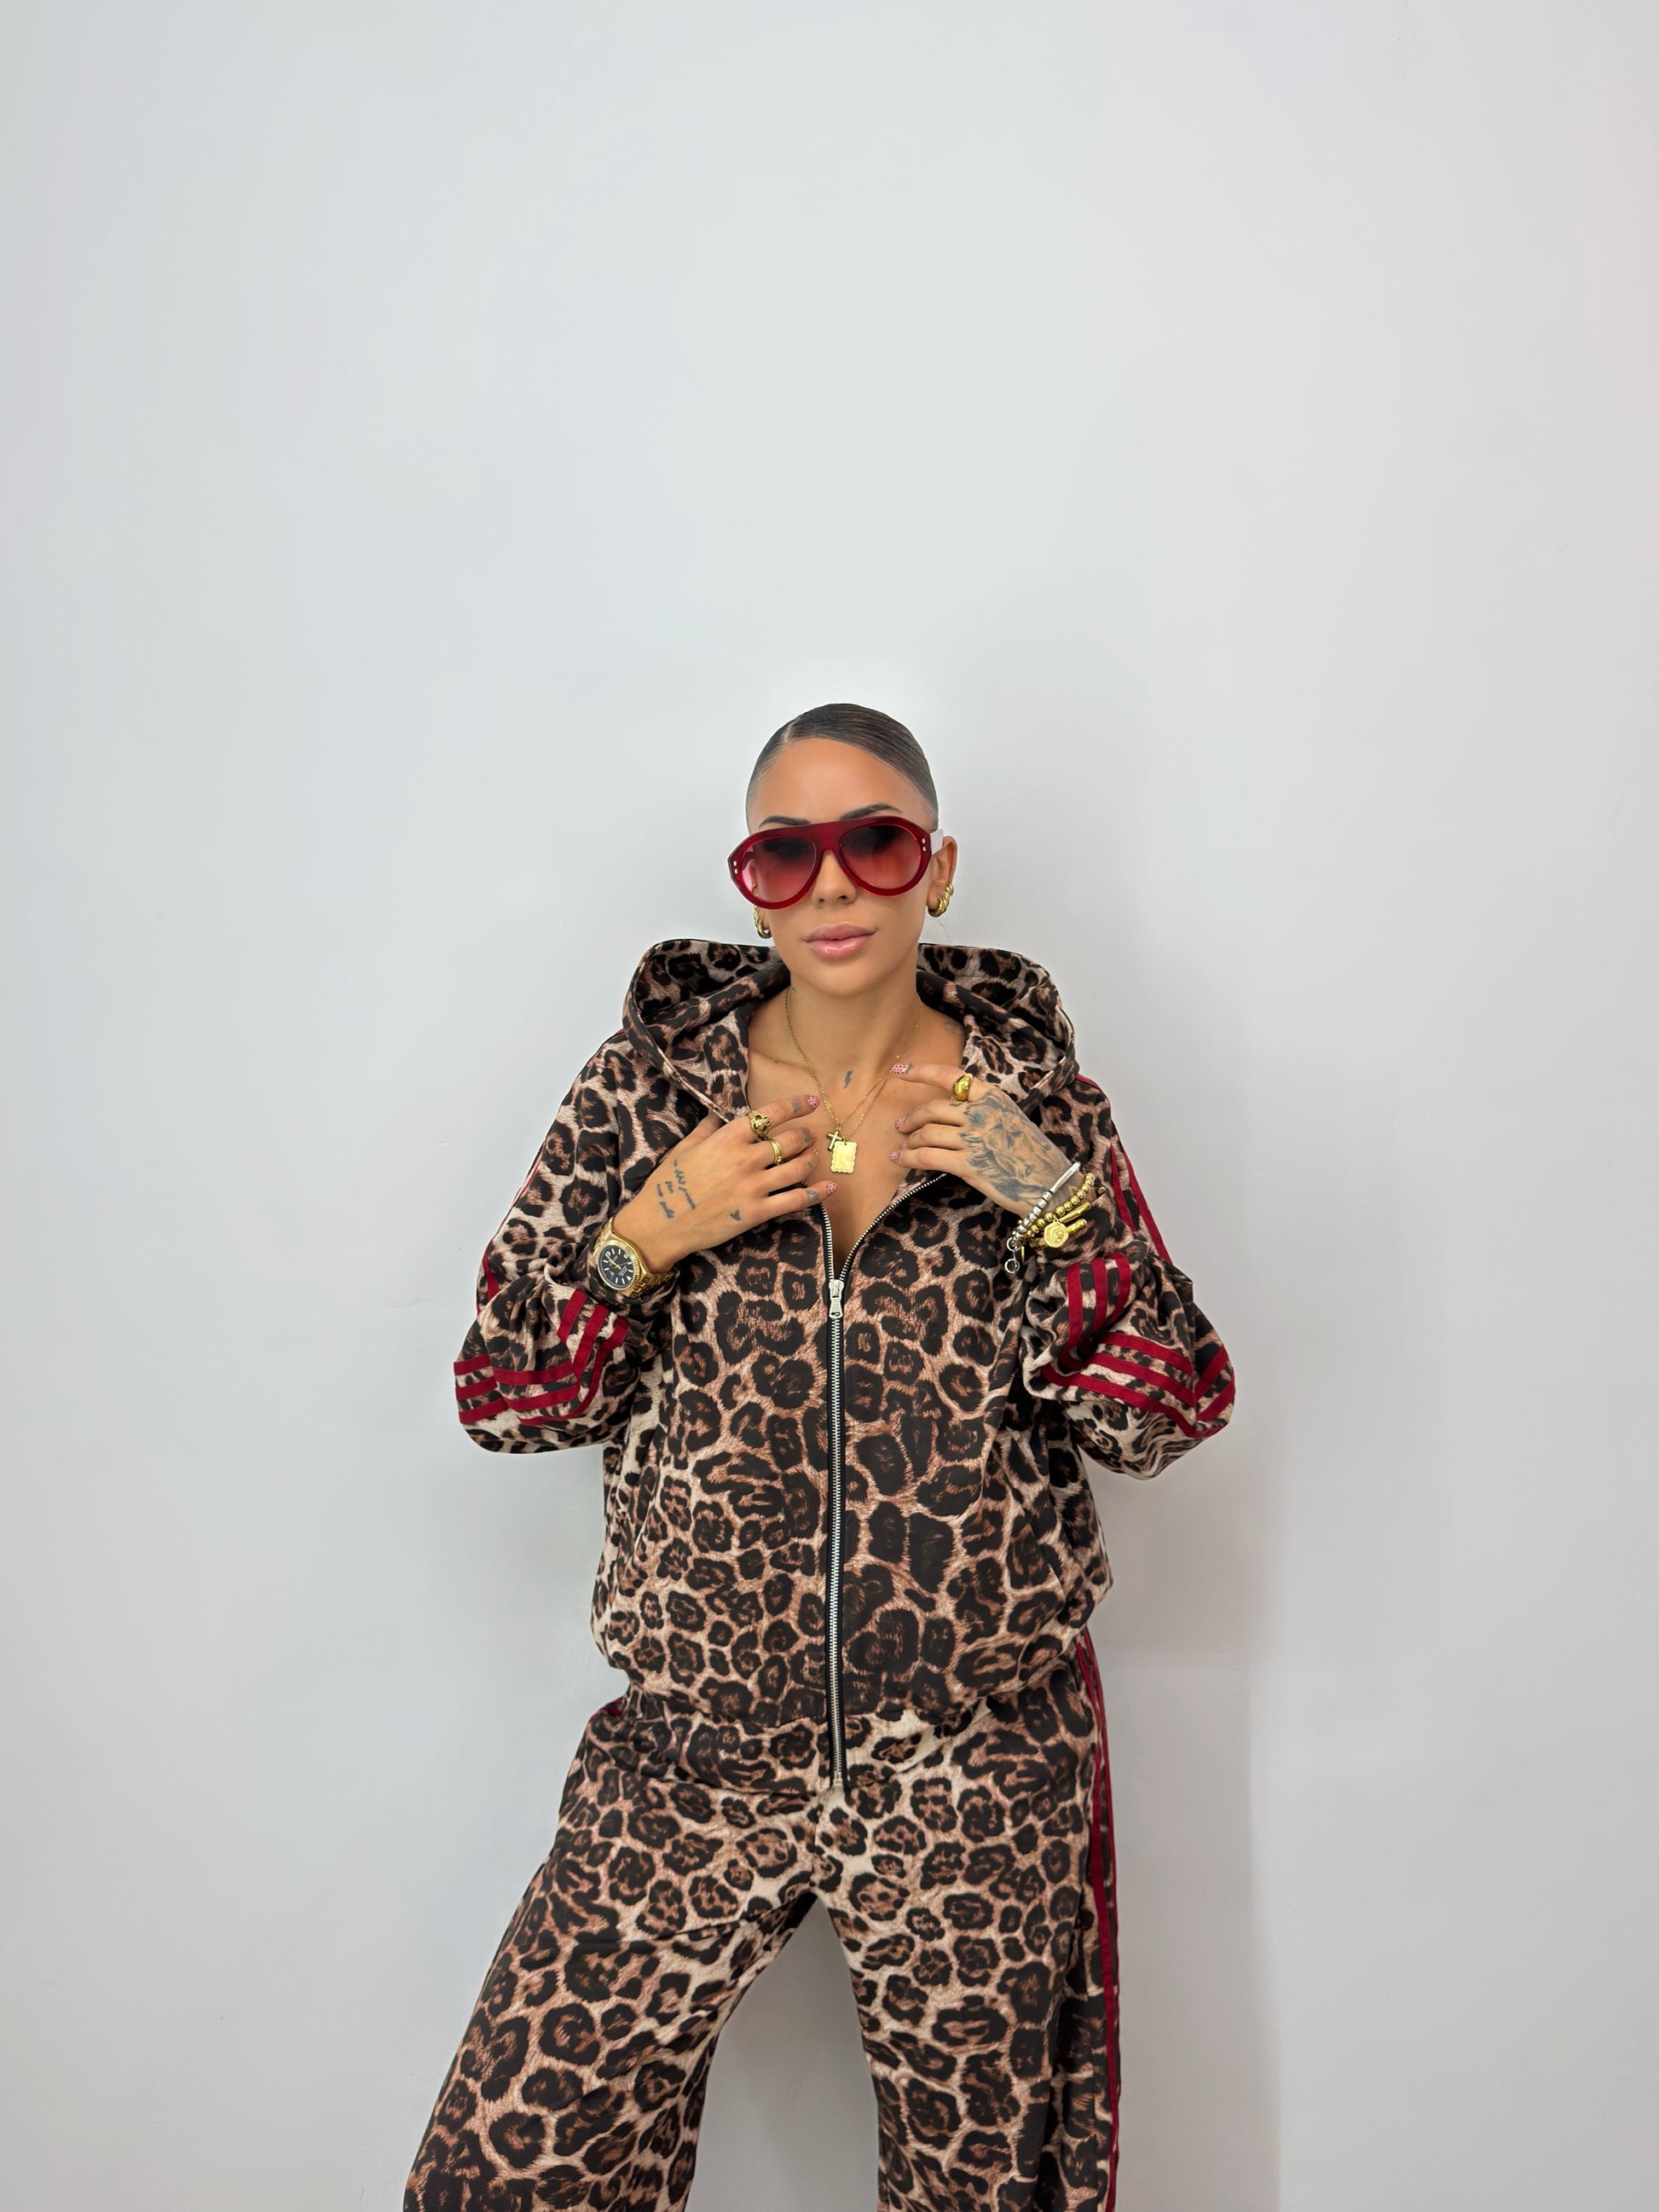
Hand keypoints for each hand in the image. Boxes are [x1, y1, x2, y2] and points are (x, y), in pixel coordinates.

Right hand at [611, 1094, 835, 1271]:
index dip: (795, 1106)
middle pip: (790, 1141)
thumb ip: (707, 1129)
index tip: (811, 1102)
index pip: (769, 1115)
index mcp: (727, 1138)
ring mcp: (753, 1187)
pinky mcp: (757, 1213)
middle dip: (805, 1136)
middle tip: (810, 1136)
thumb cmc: (667, 1184)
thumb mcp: (684, 1148)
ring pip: (797, 1168)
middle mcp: (745, 1159)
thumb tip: (720, 1114)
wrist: (659, 1224)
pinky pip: (795, 1200)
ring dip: (811, 1159)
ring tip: (814, 1156)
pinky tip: (829, 1188)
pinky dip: (816, 1194)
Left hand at [889, 1063, 1074, 1215]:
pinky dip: (908, 1158)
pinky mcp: (969, 1165)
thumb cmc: (1032, 1154)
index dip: (920, 1071)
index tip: (899, 1070)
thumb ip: (984, 1110)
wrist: (1051, 1185)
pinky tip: (901, 1160)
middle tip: (901, 1126)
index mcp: (993, 1097)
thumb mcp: (1011, 1119)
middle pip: (933, 1108)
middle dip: (911, 1117)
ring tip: (903, 1147)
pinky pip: (927, 1157)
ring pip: (927, 1133)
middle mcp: (982, 1113)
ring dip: (909, 1141)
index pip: (951, 1076)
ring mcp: (974, 1139)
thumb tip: (952, 1110)